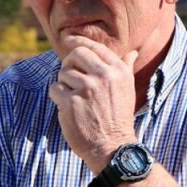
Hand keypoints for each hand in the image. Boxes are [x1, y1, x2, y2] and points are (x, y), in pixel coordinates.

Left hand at [48, 36, 138, 171]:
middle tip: (69, 74)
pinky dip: (57, 96)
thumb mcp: (127, 89)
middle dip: (69, 62)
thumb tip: (132, 52)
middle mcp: (104, 76)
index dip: (79, 41)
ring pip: (63, 72)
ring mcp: (86, 89)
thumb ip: (125, 68)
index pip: (94, 47)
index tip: (69, 40)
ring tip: (73, 97)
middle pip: (76, 54)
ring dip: (64, 83)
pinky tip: (66, 106)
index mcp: (118, 71)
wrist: (112, 146)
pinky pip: (55, 88)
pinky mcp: (70, 102)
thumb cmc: (118, 117)